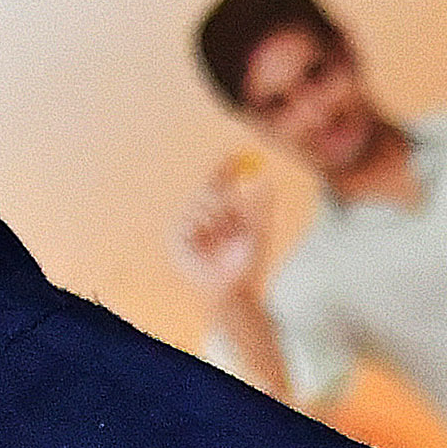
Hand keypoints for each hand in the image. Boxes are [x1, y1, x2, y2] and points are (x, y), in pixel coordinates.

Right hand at [173, 159, 276, 301]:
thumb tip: (267, 180)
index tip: (233, 156)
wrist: (236, 291)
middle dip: (219, 191)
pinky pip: (186, 221)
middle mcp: (208, 216)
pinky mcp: (179, 239)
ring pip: (196, 202)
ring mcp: (192, 227)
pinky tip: (208, 243)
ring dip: (212, 213)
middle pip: (207, 188)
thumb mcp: (259, 232)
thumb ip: (262, 206)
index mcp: (227, 212)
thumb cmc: (249, 265)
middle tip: (229, 196)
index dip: (225, 168)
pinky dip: (199, 227)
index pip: (222, 183)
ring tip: (224, 233)